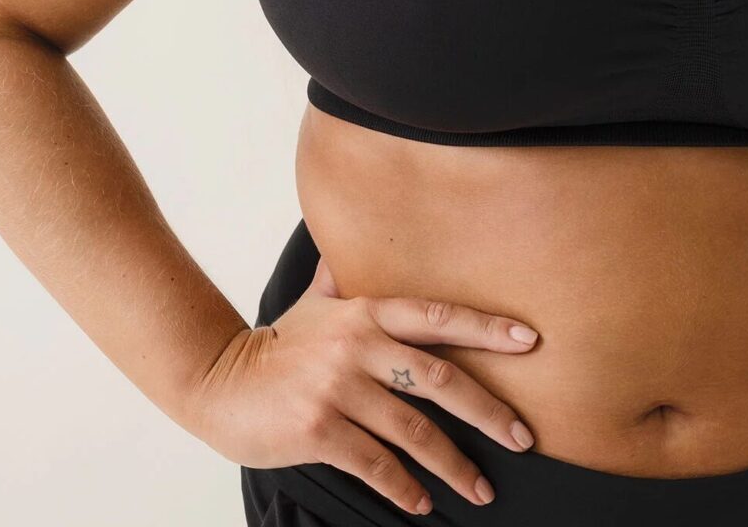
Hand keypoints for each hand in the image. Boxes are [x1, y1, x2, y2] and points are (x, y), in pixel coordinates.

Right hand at [190, 253, 540, 515]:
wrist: (217, 381)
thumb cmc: (278, 345)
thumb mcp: (316, 303)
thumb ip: (347, 280)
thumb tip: (355, 246)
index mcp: (366, 312)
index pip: (439, 316)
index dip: (486, 327)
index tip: (529, 341)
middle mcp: (359, 345)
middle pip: (441, 378)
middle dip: (489, 411)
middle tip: (523, 437)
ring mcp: (339, 388)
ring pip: (415, 430)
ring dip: (454, 464)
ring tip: (481, 488)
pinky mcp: (319, 430)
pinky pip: (376, 463)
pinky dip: (405, 487)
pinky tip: (423, 502)